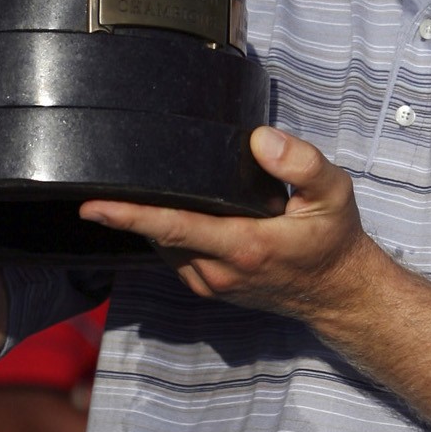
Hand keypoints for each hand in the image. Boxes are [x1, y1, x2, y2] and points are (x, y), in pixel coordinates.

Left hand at [79, 126, 378, 331]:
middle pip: (157, 234)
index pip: (174, 226)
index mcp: (245, 245)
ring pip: (162, 245)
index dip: (130, 215)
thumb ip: (301, 162)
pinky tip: (168, 208)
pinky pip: (173, 254)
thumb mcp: (333, 193)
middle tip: (98, 177)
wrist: (337, 292)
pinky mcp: (207, 286)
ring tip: (131, 186)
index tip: (93, 205)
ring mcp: (210, 283)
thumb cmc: (333, 238)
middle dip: (126, 209)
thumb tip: (260, 139)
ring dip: (146, 219)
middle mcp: (219, 270)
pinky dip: (164, 231)